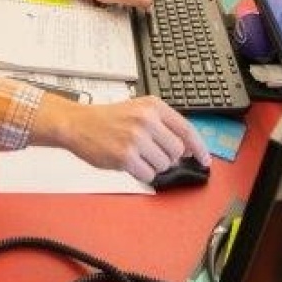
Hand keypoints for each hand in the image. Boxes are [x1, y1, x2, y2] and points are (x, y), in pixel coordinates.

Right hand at [36, 95, 209, 182]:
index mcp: (153, 106)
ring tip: (137, 155)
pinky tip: (130, 162)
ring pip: (164, 164)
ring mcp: (136, 138)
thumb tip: (186, 148)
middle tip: (151, 152)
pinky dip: (142, 173)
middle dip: (167, 157)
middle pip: (177, 151)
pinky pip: (148, 174)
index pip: (187, 129)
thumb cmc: (107, 119)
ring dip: (153, 165)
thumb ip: (163, 125)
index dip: (199, 148)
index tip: (204, 159)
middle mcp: (146, 120)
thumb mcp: (138, 109)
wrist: (77, 124)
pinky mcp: (125, 156)